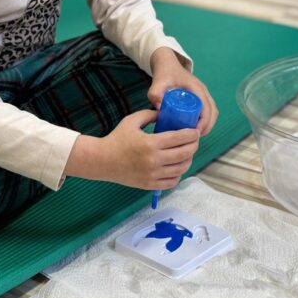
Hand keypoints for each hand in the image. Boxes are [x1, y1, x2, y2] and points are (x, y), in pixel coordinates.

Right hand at [65, 109, 199, 189]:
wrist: (102, 161)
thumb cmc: (117, 138)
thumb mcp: (132, 120)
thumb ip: (149, 114)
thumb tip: (165, 113)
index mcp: (150, 143)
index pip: (178, 139)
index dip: (191, 135)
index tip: (196, 131)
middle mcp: (153, 160)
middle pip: (183, 154)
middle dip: (194, 146)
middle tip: (195, 140)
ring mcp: (152, 174)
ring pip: (180, 169)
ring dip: (188, 160)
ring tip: (188, 153)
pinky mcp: (150, 185)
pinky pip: (172, 181)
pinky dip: (179, 174)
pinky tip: (178, 166)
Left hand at [148, 47, 217, 135]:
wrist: (167, 63)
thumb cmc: (164, 73)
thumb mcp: (158, 82)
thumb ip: (155, 94)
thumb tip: (160, 110)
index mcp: (196, 87)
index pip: (206, 108)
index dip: (203, 122)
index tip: (193, 134)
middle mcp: (203, 90)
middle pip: (213, 112)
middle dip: (206, 127)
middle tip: (194, 138)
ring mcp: (203, 93)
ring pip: (213, 112)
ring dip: (208, 124)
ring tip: (195, 136)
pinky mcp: (201, 96)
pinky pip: (209, 110)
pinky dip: (206, 120)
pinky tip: (197, 128)